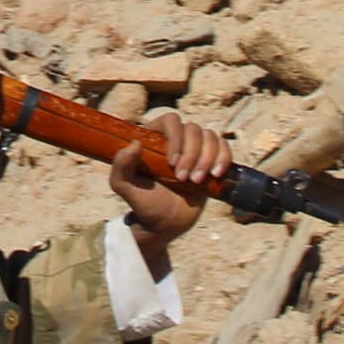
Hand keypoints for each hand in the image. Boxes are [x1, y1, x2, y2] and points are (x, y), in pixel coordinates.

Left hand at [110, 111, 229, 252]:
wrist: (165, 223)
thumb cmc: (143, 203)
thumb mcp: (124, 187)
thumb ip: (120, 166)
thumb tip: (134, 143)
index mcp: (154, 138)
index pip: (170, 121)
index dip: (175, 138)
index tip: (172, 163)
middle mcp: (176, 138)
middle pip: (193, 129)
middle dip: (191, 154)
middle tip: (183, 179)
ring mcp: (195, 148)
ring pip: (210, 136)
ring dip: (207, 158)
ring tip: (197, 181)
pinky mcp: (211, 159)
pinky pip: (223, 147)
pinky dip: (223, 158)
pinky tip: (215, 175)